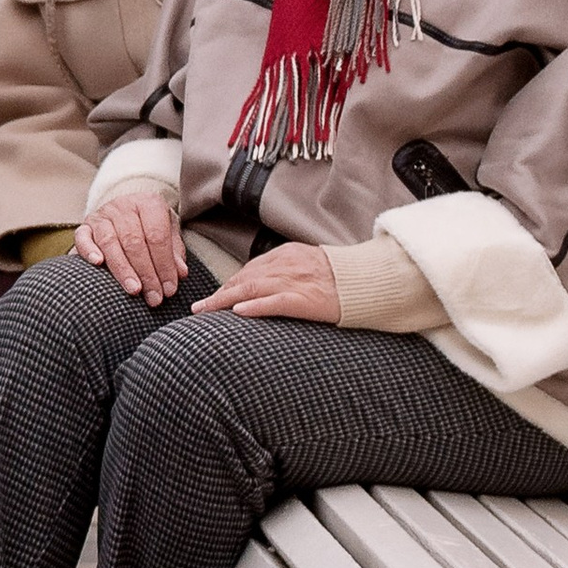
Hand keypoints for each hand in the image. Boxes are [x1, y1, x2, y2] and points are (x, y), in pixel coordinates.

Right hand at [75, 190, 187, 302]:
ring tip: (134, 290)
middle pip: (134, 241)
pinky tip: (98, 263)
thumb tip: (180, 273)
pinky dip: (89, 250)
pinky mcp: (84, 225)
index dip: (164, 265)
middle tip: (154, 297)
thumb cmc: (150, 226)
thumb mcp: (169, 232)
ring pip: (110, 242)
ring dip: (123, 269)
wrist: (126, 211)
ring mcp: (102, 215)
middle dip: (146, 273)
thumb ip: (174, 252)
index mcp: (149, 203)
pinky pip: (83, 237)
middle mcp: (124, 205)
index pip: (157, 236)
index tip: (169, 289)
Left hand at [196, 241, 342, 322]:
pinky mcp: (304, 300)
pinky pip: (274, 303)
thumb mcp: (310, 263)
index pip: (249, 270)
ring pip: (251, 289)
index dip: (229, 284)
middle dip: (219, 294)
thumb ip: (287, 269)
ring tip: (205, 312)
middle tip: (199, 308)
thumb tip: (263, 283)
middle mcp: (286, 265)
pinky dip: (255, 307)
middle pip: (244, 279)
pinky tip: (238, 313)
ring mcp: (294, 282)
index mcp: (287, 255)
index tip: (215, 296)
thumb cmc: (341, 276)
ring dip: (224, 301)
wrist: (368, 281)